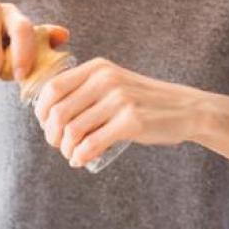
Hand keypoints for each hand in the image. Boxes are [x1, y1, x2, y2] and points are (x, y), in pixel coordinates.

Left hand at [32, 58, 204, 167]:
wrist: (186, 109)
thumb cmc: (145, 101)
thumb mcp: (115, 83)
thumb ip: (87, 88)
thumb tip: (48, 113)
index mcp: (97, 68)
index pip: (53, 88)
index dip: (42, 111)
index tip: (46, 125)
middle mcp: (106, 80)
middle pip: (59, 112)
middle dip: (52, 134)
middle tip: (58, 145)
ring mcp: (119, 100)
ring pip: (73, 130)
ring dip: (66, 148)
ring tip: (71, 154)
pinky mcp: (131, 121)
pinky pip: (92, 144)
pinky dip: (80, 156)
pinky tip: (80, 160)